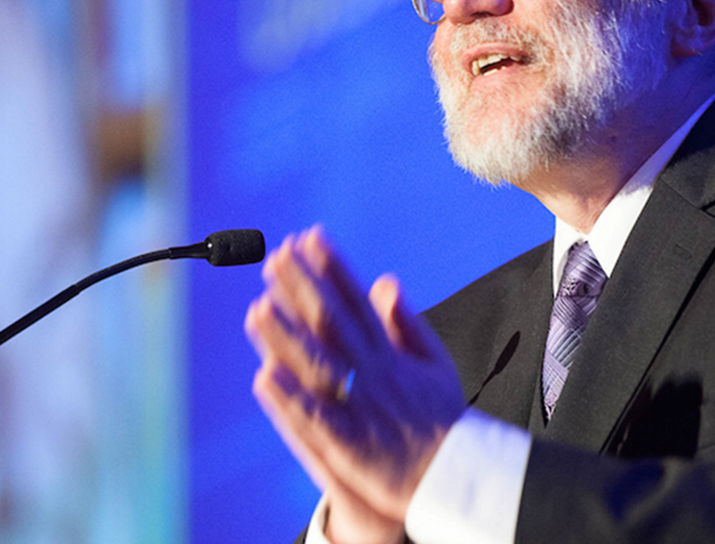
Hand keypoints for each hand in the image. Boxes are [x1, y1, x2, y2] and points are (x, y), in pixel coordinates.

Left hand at [245, 227, 464, 529]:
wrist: (456, 476)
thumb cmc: (442, 419)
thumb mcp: (434, 361)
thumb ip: (405, 322)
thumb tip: (384, 280)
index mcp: (391, 353)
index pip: (357, 300)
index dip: (332, 267)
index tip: (312, 237)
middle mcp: (373, 372)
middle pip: (332, 322)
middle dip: (303, 287)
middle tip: (276, 256)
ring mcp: (360, 405)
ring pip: (317, 363)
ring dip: (287, 335)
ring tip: (258, 306)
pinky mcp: (349, 442)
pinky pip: (314, 417)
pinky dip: (291, 397)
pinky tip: (264, 375)